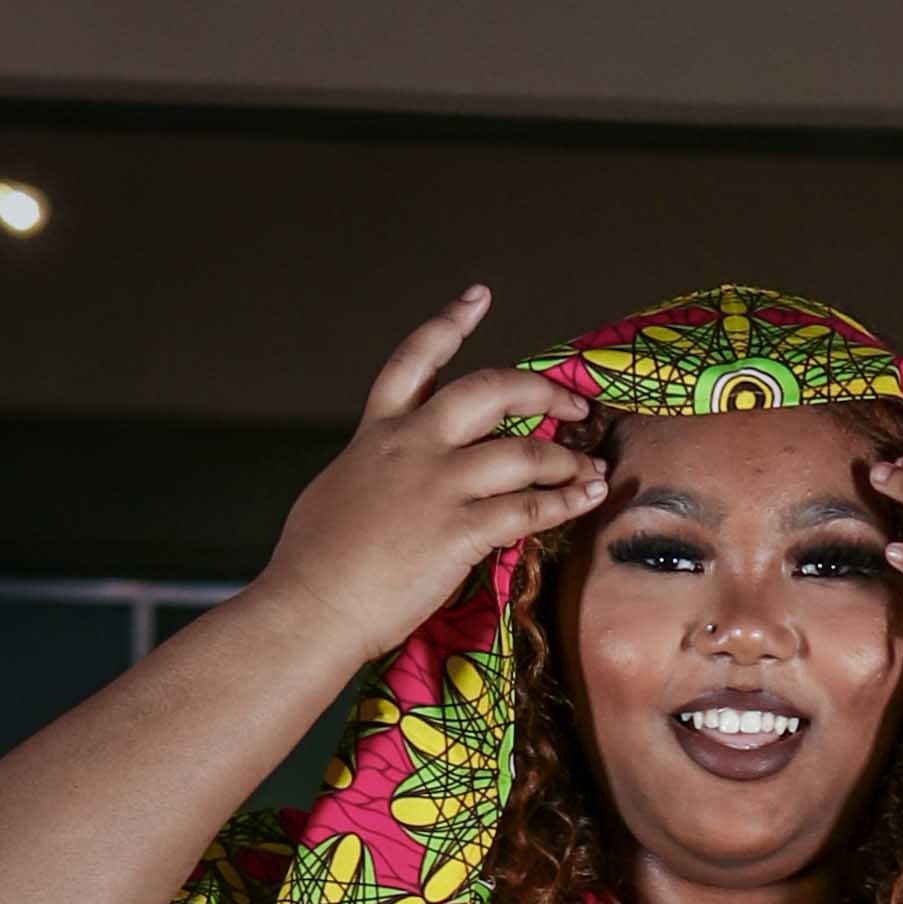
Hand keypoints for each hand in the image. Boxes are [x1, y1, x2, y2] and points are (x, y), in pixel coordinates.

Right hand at [255, 286, 605, 675]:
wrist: (309, 606)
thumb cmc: (314, 564)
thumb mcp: (341, 490)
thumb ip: (378, 470)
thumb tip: (400, 478)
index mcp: (377, 432)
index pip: (415, 359)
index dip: (449, 323)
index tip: (479, 297)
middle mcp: (413, 446)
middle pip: (489, 390)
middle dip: (541, 390)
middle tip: (573, 402)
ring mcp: (438, 486)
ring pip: (522, 452)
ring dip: (566, 458)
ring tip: (593, 468)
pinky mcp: (459, 531)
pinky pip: (529, 508)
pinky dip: (566, 501)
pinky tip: (588, 499)